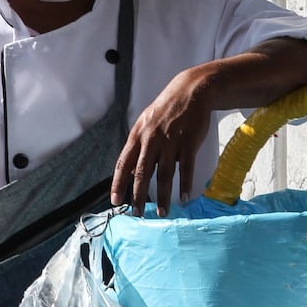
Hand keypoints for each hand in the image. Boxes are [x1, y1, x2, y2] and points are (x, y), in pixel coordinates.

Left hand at [111, 69, 210, 215]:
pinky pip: (186, 168)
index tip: (115, 201)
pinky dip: (185, 184)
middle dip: (138, 196)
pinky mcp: (189, 142)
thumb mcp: (146, 123)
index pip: (123, 163)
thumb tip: (133, 170)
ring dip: (162, 196)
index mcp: (138, 135)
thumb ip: (139, 146)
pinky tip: (184, 197)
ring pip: (164, 174)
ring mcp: (171, 141)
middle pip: (142, 173)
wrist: (191, 92)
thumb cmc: (167, 110)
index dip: (118, 184)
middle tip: (137, 214)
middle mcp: (152, 140)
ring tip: (161, 212)